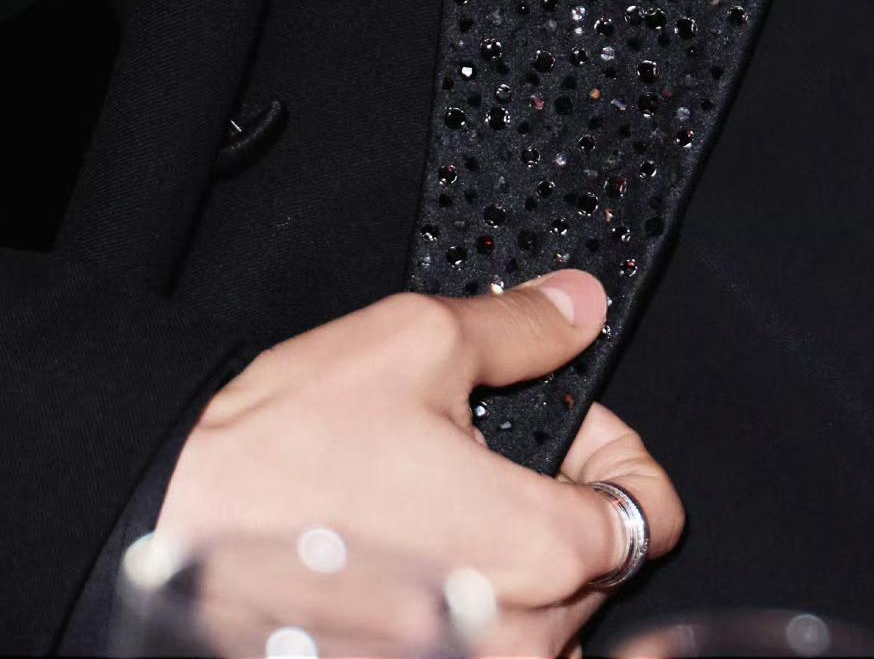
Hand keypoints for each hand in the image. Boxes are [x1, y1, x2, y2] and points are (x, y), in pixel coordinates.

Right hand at [154, 270, 682, 658]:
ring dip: (508, 571)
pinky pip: (476, 656)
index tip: (575, 434)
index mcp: (540, 551)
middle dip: (557, 505)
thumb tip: (576, 307)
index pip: (648, 517)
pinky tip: (406, 570)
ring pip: (537, 628)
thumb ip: (521, 329)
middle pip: (594, 573)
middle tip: (489, 457)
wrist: (167, 530)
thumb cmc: (281, 458)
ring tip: (438, 512)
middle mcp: (515, 642)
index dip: (615, 456)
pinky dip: (459, 619)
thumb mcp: (416, 344)